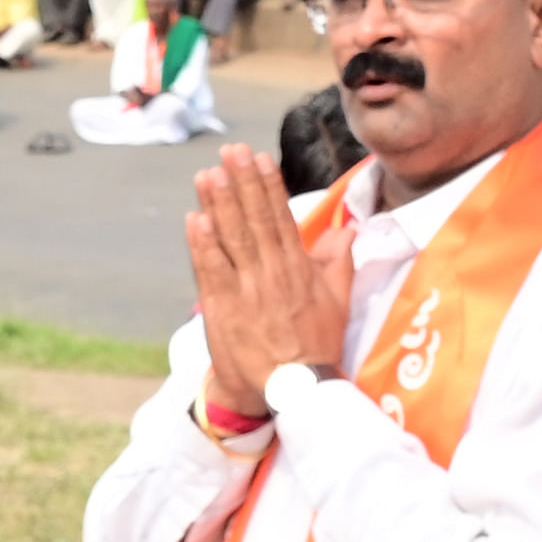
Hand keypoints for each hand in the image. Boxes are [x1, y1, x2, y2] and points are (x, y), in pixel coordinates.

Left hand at [182, 148, 350, 425]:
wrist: (295, 390)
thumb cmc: (315, 347)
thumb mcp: (338, 303)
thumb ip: (340, 262)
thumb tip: (347, 229)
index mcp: (299, 269)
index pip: (281, 219)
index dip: (269, 186)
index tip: (259, 158)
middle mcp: (273, 274)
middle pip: (255, 221)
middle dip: (242, 183)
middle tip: (231, 152)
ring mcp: (247, 291)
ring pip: (232, 240)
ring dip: (219, 205)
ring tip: (208, 174)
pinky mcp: (224, 310)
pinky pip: (211, 271)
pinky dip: (203, 246)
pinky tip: (194, 220)